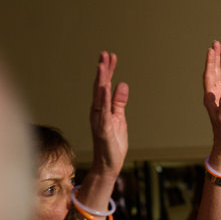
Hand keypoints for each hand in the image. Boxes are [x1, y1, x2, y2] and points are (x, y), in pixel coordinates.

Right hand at [89, 51, 128, 174]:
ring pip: (99, 96)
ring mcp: (99, 120)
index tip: (111, 56)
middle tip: (105, 53)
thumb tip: (123, 84)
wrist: (108, 165)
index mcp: (102, 108)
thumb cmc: (113, 144)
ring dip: (101, 80)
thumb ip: (119, 102)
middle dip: (103, 70)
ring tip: (102, 65)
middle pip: (99, 87)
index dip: (108, 71)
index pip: (104, 85)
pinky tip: (105, 88)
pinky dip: (104, 99)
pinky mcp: (103, 130)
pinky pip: (103, 112)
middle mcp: (97, 111)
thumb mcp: (119, 119)